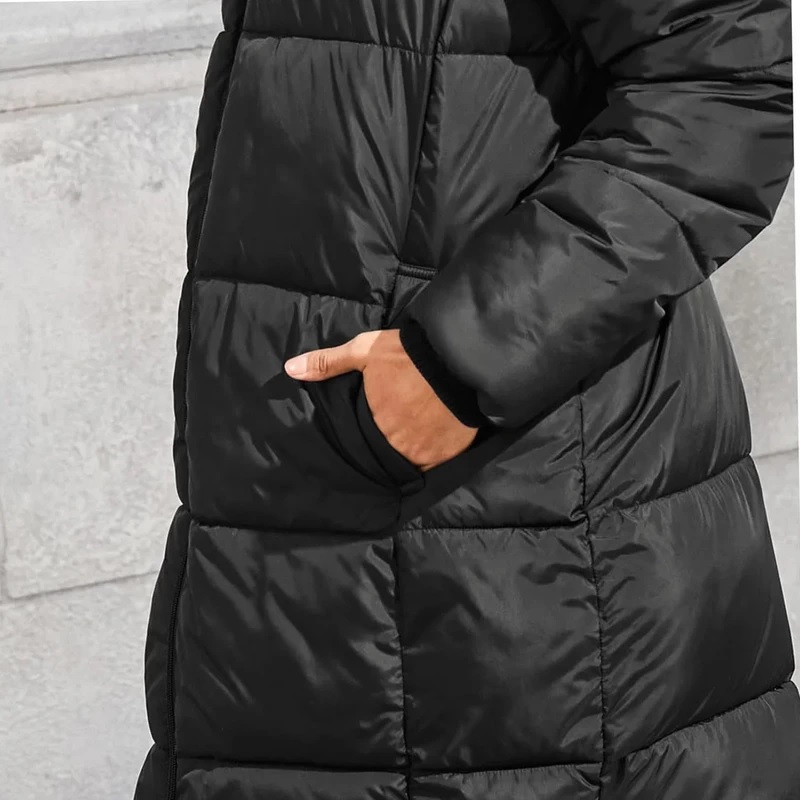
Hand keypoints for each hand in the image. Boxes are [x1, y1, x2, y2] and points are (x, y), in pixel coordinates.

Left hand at [284, 329, 478, 470]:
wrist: (458, 356)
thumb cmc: (408, 355)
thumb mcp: (365, 352)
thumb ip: (328, 363)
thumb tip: (289, 369)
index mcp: (375, 425)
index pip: (365, 440)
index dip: (371, 432)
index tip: (378, 422)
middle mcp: (398, 446)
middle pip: (389, 452)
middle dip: (391, 442)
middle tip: (401, 426)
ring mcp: (425, 453)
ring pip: (413, 462)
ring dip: (413, 451)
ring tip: (418, 435)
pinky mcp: (450, 454)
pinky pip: (437, 466)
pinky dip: (435, 456)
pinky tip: (437, 442)